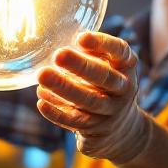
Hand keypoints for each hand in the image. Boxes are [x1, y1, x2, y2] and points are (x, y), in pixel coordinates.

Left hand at [36, 32, 151, 163]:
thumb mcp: (107, 67)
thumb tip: (56, 38)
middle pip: (104, 76)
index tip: (81, 37)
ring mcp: (112, 111)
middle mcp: (124, 88)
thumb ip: (90, 54)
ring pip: (89, 100)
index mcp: (126, 66)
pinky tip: (41, 100)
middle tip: (58, 55)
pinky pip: (76, 121)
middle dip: (80, 65)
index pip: (120, 51)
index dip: (102, 43)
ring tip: (42, 75)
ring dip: (64, 88)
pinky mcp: (97, 129)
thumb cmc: (106, 86)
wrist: (122, 130)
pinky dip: (57, 111)